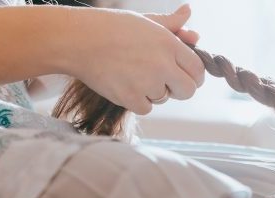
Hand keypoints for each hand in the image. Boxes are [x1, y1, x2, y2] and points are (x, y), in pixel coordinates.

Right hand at [66, 3, 204, 115]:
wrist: (77, 40)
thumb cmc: (110, 27)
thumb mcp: (144, 21)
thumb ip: (170, 23)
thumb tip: (188, 13)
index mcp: (168, 43)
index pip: (198, 69)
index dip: (194, 76)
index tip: (187, 77)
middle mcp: (162, 64)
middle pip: (188, 90)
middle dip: (180, 89)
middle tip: (166, 83)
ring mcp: (147, 83)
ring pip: (164, 98)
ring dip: (153, 91)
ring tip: (133, 73)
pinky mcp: (131, 98)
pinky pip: (146, 108)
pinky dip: (137, 100)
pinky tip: (124, 83)